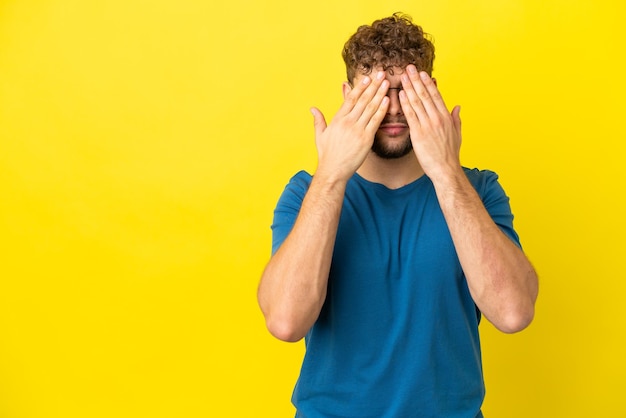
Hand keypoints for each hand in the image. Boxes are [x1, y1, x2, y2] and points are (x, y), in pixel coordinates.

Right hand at [311, 71, 389, 182]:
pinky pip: (376, 121)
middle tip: (381, 73)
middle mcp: (347, 122)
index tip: (367, 77)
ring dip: (379, 94)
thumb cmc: (327, 154)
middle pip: (362, 99)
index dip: (359, 87)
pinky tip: (387, 100)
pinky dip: (382, 109)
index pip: (350, 99)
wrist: (333, 171)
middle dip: (372, 85)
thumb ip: (318, 120)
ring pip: (370, 108)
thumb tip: (313, 108)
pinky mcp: (366, 139)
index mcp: (337, 120)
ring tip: (386, 83)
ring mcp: (357, 130)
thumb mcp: (320, 135)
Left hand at [399, 65, 462, 180]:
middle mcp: (437, 118)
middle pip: (425, 95)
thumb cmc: (450, 154)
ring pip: (417, 102)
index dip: (428, 83)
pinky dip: (405, 103)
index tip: (422, 73)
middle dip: (416, 80)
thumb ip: (456, 119)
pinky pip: (411, 115)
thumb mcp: (457, 134)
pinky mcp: (418, 133)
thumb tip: (457, 107)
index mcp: (446, 117)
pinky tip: (401, 94)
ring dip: (409, 87)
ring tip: (403, 76)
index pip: (436, 96)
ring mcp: (428, 125)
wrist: (446, 169)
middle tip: (409, 68)